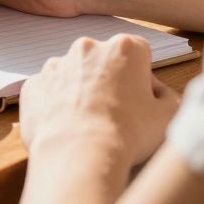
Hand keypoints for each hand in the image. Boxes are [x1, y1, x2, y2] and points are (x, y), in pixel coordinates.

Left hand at [19, 34, 179, 167]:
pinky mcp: (34, 85)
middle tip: (116, 114)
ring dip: (81, 91)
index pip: (139, 53)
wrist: (79, 155)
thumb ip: (168, 96)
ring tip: (90, 124)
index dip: (143, 77)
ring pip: (74, 74)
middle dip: (110, 80)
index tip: (142, 100)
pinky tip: (67, 127)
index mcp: (124, 48)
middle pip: (104, 60)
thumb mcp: (170, 116)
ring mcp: (56, 65)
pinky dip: (56, 105)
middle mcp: (87, 48)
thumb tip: (158, 93)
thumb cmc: (128, 134)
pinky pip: (48, 91)